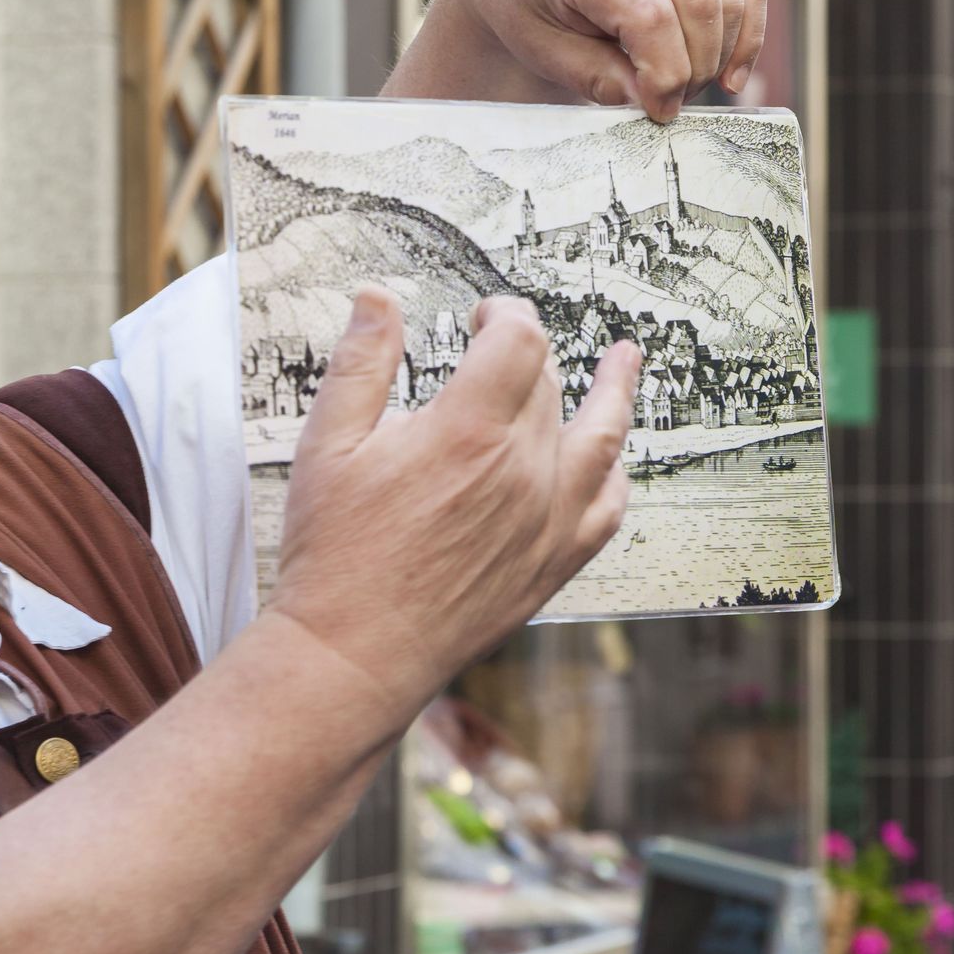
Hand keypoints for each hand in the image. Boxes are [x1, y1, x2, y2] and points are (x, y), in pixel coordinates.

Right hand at [265, 288, 640, 695]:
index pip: (519, 340)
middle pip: (549, 383)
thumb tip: (377, 301)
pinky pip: (607, 509)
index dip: (505, 313)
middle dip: (528, 352)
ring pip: (602, 437)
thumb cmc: (336, 555)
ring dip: (616, 392)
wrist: (356, 652)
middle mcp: (521, 472)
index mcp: (467, 432)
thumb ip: (359, 365)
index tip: (485, 315)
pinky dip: (615, 475)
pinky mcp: (553, 564)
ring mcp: (547, 520)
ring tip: (627, 362)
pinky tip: (612, 461)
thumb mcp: (326, 446)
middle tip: (502, 345)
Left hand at [384, 0, 767, 121]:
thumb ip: (596, 77)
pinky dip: (747, 29)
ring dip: (721, 53)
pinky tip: (729, 69)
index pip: (650, 15)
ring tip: (687, 85)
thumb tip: (655, 102)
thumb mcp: (542, 48)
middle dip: (694, 68)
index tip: (658, 110)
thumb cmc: (525, 3)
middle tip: (671, 103)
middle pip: (701, 2)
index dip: (665, 74)